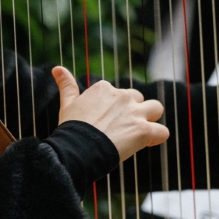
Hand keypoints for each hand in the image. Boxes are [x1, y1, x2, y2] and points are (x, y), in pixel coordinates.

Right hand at [52, 68, 168, 162]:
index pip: (117, 94)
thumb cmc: (71, 129)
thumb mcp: (67, 104)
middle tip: (122, 129)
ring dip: (151, 118)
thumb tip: (56, 69)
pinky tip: (147, 143)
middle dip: (133, 111)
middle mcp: (122, 96)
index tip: (105, 123)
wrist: (77, 149)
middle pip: (137, 98)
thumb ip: (66, 85)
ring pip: (156, 108)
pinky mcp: (144, 130)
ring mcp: (135, 113)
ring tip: (141, 131)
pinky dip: (157, 137)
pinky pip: (162, 131)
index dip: (114, 109)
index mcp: (105, 89)